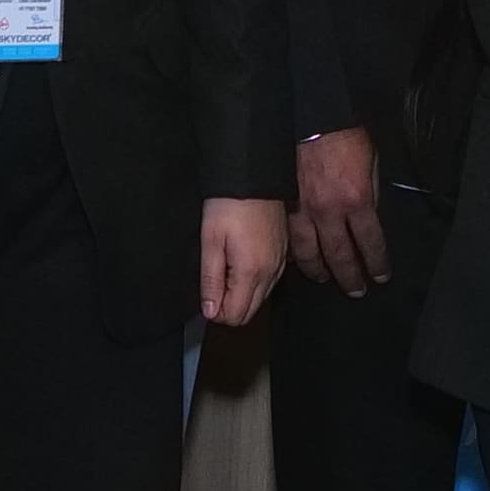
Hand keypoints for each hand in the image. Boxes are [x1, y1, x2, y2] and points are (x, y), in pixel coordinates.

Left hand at [199, 196, 285, 328]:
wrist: (254, 175)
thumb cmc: (228, 204)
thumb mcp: (210, 241)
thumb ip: (211, 280)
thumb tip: (210, 312)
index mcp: (252, 272)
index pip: (235, 315)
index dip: (216, 312)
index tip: (206, 295)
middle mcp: (271, 272)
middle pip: (249, 311)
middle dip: (228, 306)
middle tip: (213, 284)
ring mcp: (280, 263)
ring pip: (260, 298)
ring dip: (241, 294)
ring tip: (225, 270)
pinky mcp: (284, 252)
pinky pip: (269, 281)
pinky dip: (254, 282)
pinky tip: (240, 263)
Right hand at [285, 129, 392, 295]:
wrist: (312, 118)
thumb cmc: (347, 137)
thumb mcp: (372, 165)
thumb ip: (371, 195)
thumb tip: (370, 219)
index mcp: (356, 200)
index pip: (371, 242)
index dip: (376, 263)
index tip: (380, 276)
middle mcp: (329, 212)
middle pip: (341, 255)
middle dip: (350, 276)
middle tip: (356, 290)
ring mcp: (303, 211)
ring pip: (309, 253)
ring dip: (319, 270)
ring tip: (324, 279)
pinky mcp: (285, 206)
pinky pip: (289, 238)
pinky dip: (294, 253)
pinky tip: (297, 261)